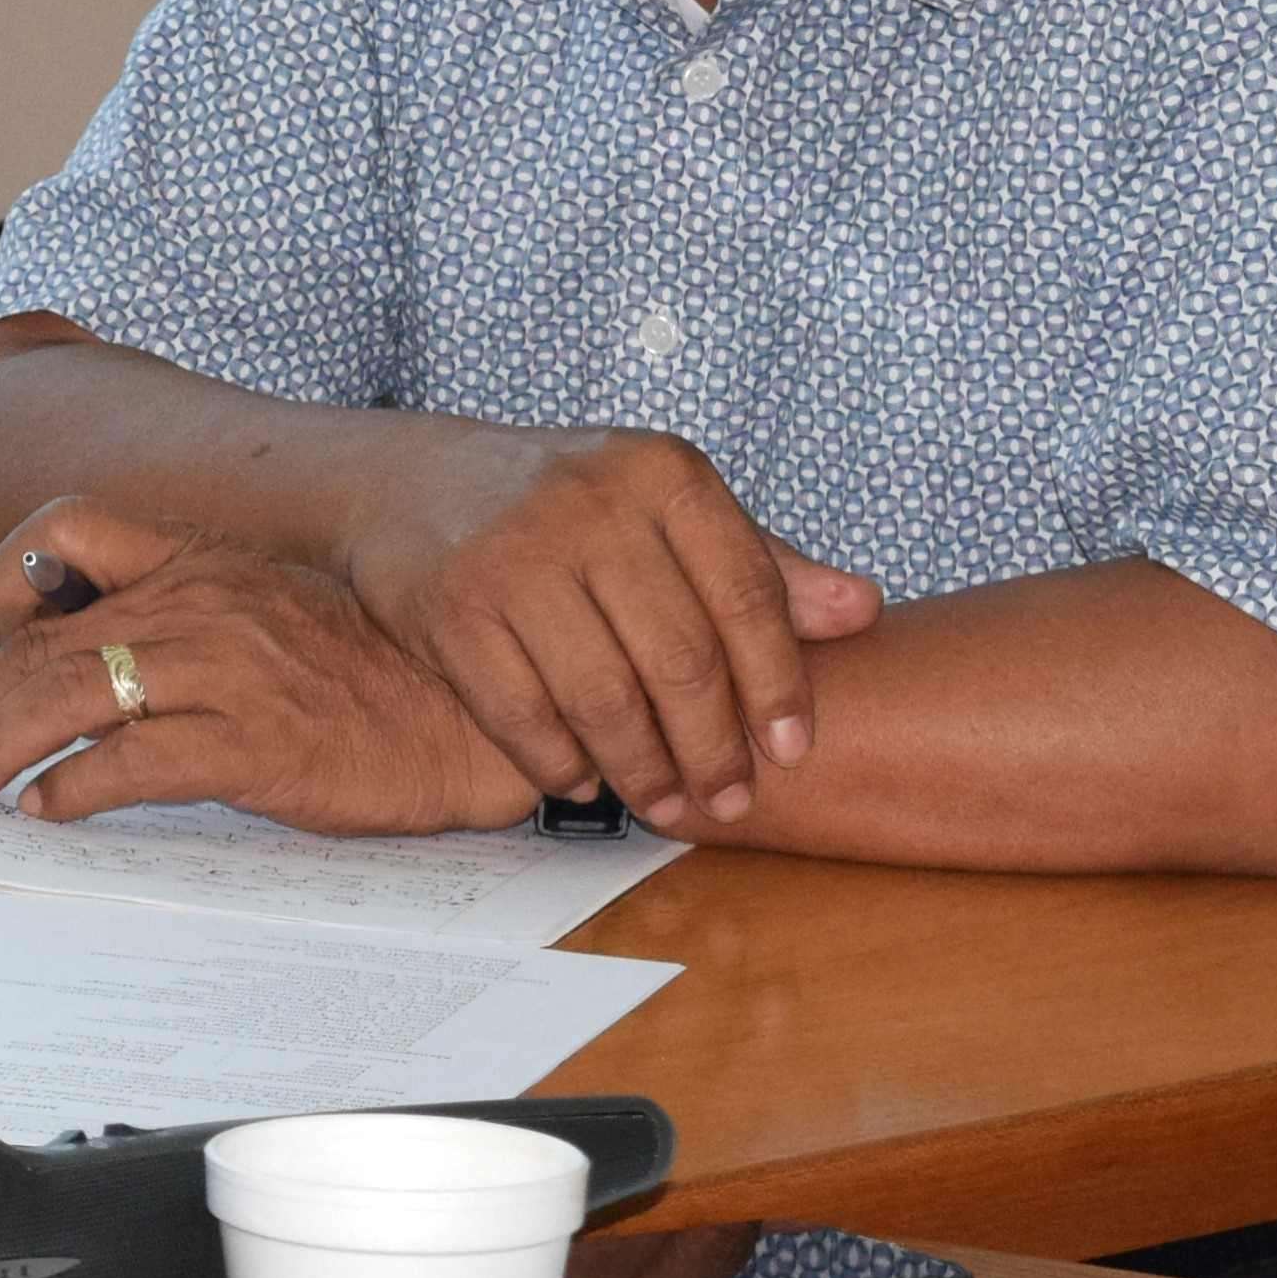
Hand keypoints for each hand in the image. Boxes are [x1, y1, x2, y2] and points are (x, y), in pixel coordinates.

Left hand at [0, 503, 544, 837]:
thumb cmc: (381, 672)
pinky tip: (47, 811)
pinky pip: (134, 761)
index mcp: (204, 562)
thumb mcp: (275, 610)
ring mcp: (227, 672)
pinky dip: (75, 789)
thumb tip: (101, 655)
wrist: (481, 716)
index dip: (5, 577)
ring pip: (70, 696)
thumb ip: (192, 613)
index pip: (67, 534)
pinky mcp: (254, 743)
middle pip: (46, 639)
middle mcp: (202, 605)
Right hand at [338, 431, 880, 828]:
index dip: (778, 684)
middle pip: (681, 658)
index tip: (790, 751)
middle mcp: (591, 502)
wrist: (413, 479)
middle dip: (714, 748)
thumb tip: (863, 610)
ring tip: (664, 805)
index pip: (748, 593)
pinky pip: (522, 711)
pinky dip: (558, 761)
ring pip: (604, 696)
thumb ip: (761, 563)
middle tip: (730, 803)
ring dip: (642, 770)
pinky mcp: (451, 604)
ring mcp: (514, 553)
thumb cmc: (567, 505)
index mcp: (663, 472)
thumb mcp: (665, 510)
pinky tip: (581, 780)